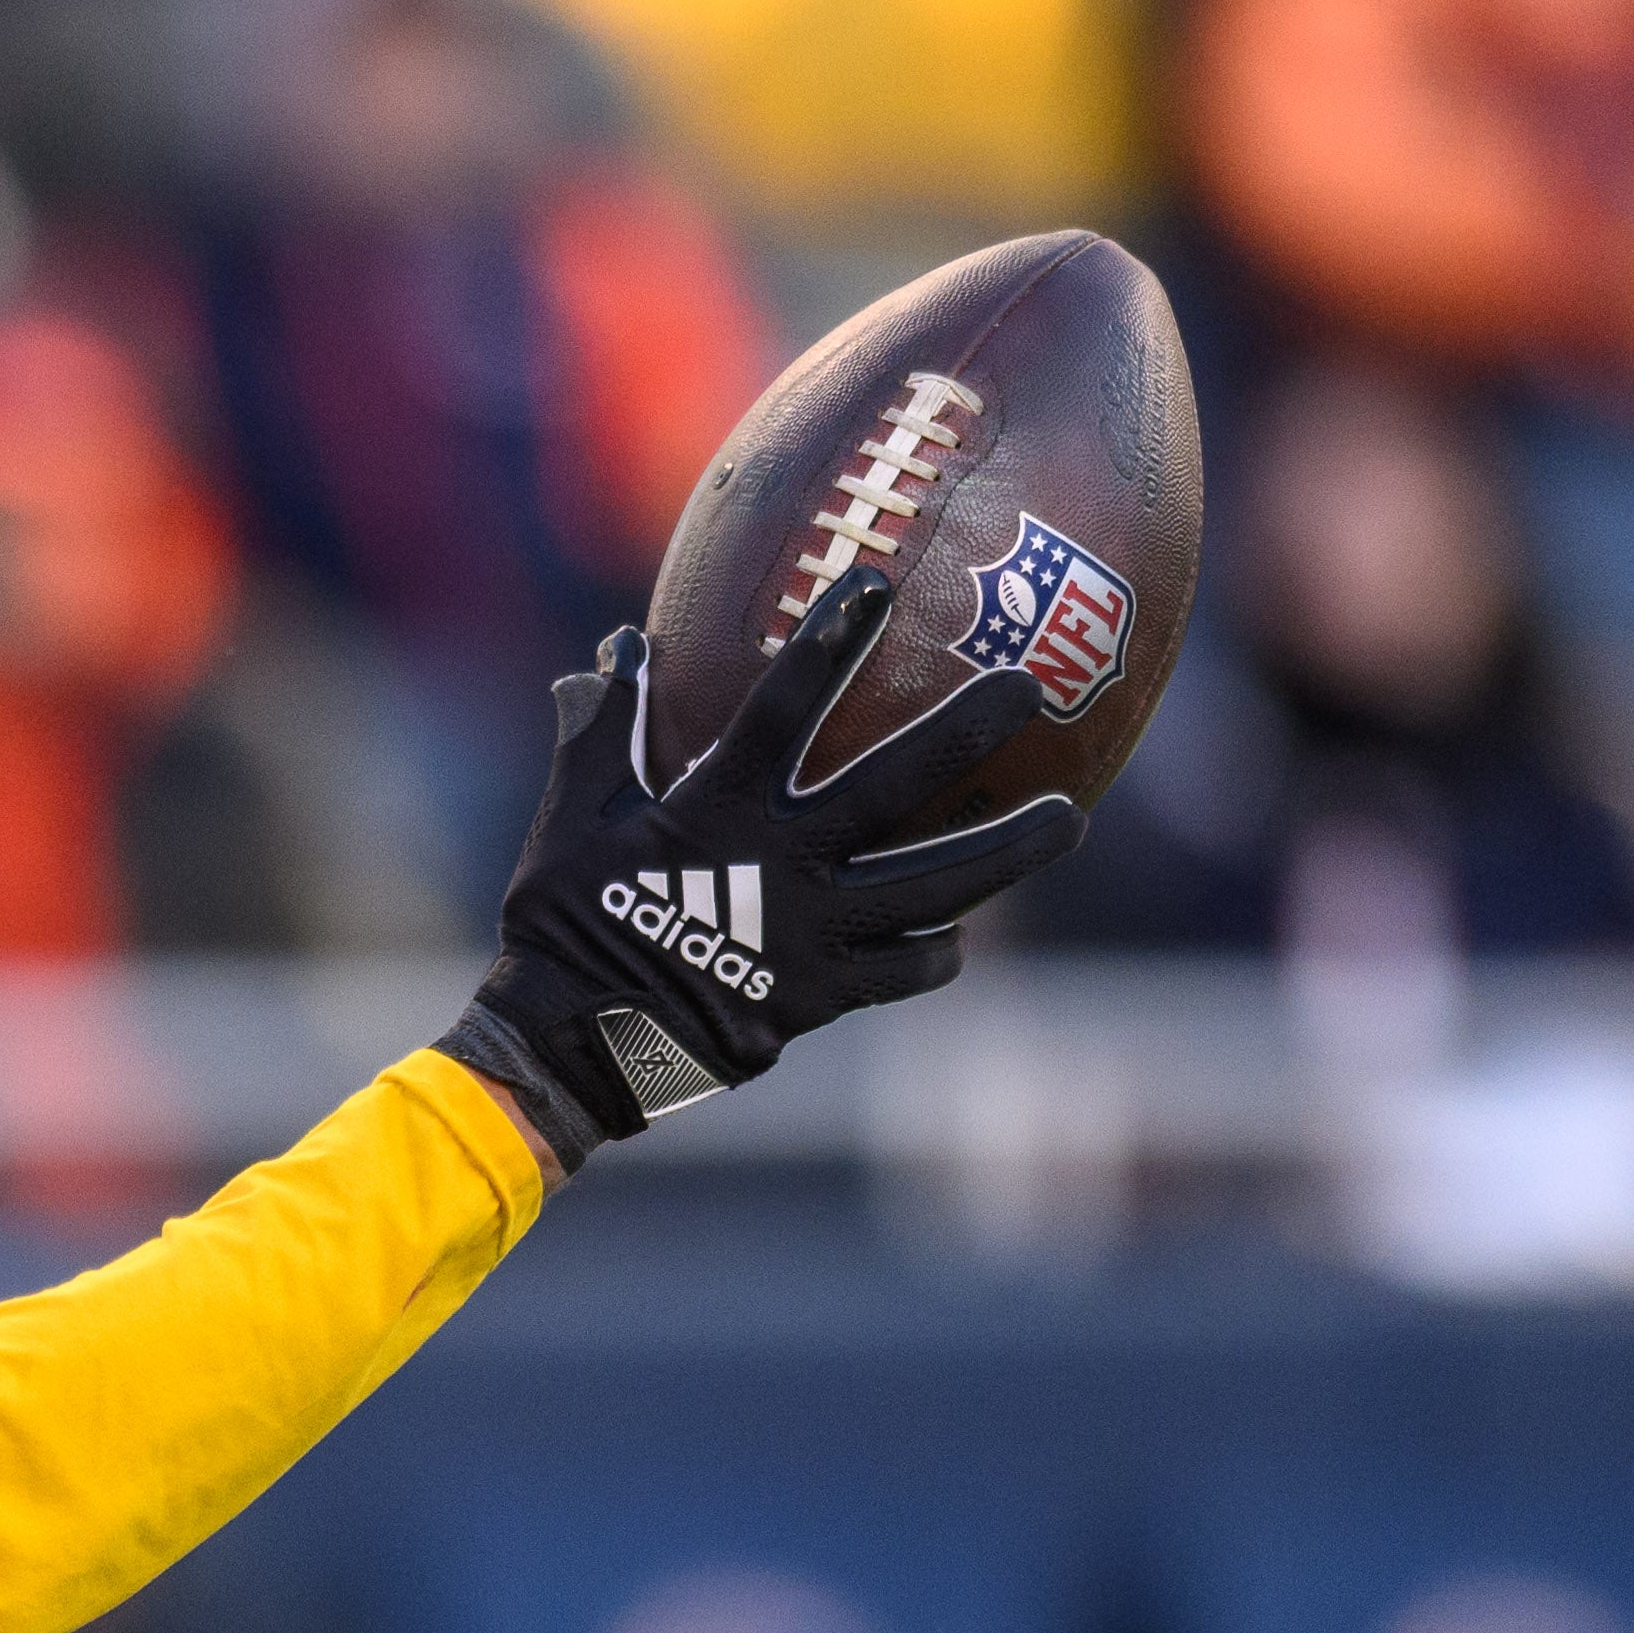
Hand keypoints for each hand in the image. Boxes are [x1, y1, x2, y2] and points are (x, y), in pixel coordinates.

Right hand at [443, 565, 1086, 1168]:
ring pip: (935, 883)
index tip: (875, 584)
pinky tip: (954, 934)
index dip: (828, 641)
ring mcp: (812, 931)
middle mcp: (783, 861)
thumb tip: (620, 646)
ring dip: (1008, 849)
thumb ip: (600, 731)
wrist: (571, 1048)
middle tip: (1028, 685)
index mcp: (719, 808)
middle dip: (965, 730)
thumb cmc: (564, 928)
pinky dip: (933, 951)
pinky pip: (901, 970)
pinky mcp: (821, 996)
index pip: (783, 705)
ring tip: (1069, 819)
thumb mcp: (569, 822)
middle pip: (894, 784)